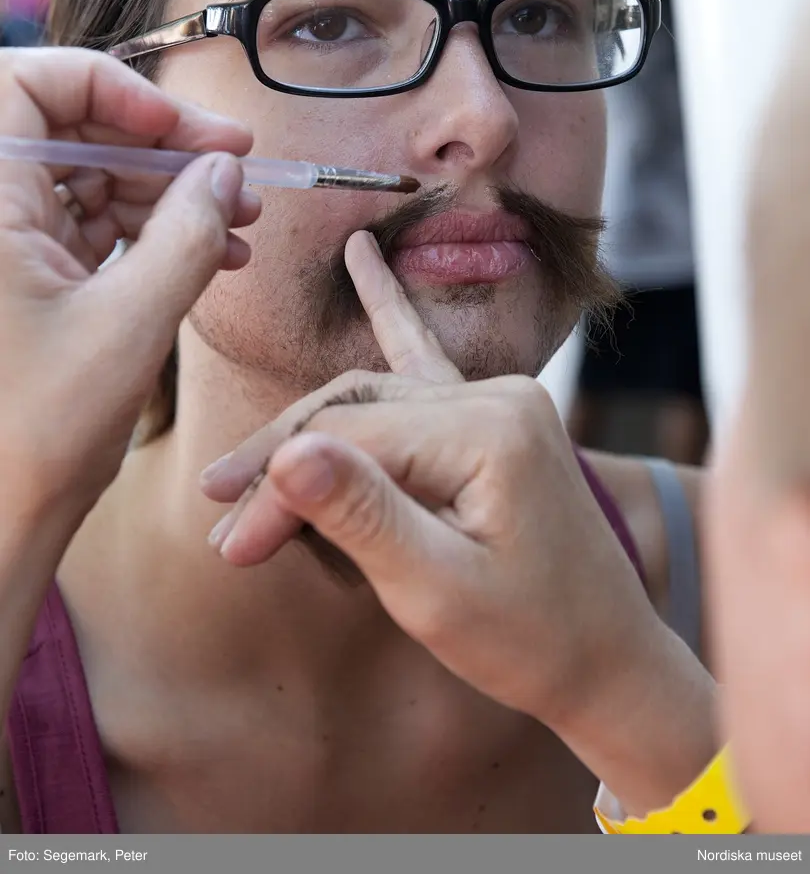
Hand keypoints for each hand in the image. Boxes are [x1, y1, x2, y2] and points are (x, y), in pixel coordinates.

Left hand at [0, 47, 260, 520]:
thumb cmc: (37, 436)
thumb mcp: (131, 324)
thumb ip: (187, 233)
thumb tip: (225, 170)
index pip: (31, 84)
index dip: (117, 92)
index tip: (189, 131)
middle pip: (73, 129)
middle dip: (162, 148)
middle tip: (240, 170)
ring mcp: (0, 244)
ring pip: (89, 179)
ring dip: (168, 194)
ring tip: (242, 224)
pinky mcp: (23, 277)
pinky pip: (90, 226)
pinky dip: (150, 234)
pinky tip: (215, 253)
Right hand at [202, 233, 716, 814]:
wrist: (610, 660)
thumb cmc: (529, 639)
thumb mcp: (436, 591)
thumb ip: (362, 515)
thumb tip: (286, 453)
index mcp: (491, 430)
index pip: (351, 442)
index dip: (279, 488)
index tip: (231, 545)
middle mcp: (500, 395)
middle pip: (356, 411)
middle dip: (284, 466)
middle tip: (223, 523)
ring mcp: (501, 398)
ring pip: (374, 398)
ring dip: (312, 436)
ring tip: (241, 477)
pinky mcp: (497, 415)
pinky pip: (424, 361)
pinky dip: (387, 313)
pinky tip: (360, 257)